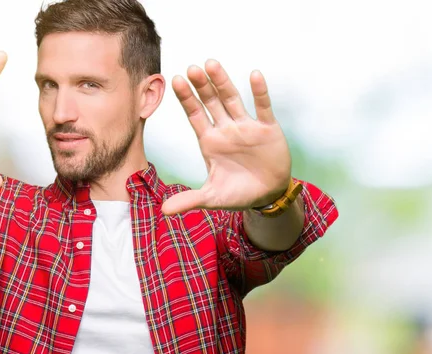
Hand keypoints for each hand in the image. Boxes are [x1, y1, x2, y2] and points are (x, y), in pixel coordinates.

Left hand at [162, 60, 290, 215]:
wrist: (268, 195)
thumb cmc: (238, 193)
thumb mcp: (213, 197)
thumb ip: (189, 200)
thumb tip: (163, 211)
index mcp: (210, 141)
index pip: (195, 115)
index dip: (187, 98)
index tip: (176, 80)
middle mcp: (226, 129)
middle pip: (211, 102)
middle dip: (202, 86)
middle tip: (192, 68)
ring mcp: (246, 127)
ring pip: (232, 99)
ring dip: (223, 82)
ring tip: (212, 63)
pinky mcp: (268, 129)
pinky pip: (263, 107)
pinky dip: (259, 92)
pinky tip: (254, 75)